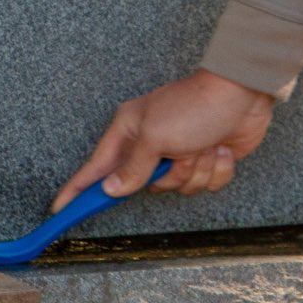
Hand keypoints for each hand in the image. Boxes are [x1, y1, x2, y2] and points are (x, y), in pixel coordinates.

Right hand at [51, 70, 274, 211]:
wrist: (243, 92)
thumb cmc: (195, 105)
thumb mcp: (155, 136)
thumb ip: (132, 167)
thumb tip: (111, 189)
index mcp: (130, 131)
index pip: (96, 168)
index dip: (77, 190)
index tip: (59, 210)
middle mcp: (152, 144)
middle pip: (145, 187)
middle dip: (168, 176)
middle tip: (179, 154)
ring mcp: (181, 153)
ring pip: (180, 188)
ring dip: (196, 170)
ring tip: (204, 145)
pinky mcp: (207, 160)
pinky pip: (207, 185)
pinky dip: (217, 170)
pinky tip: (221, 148)